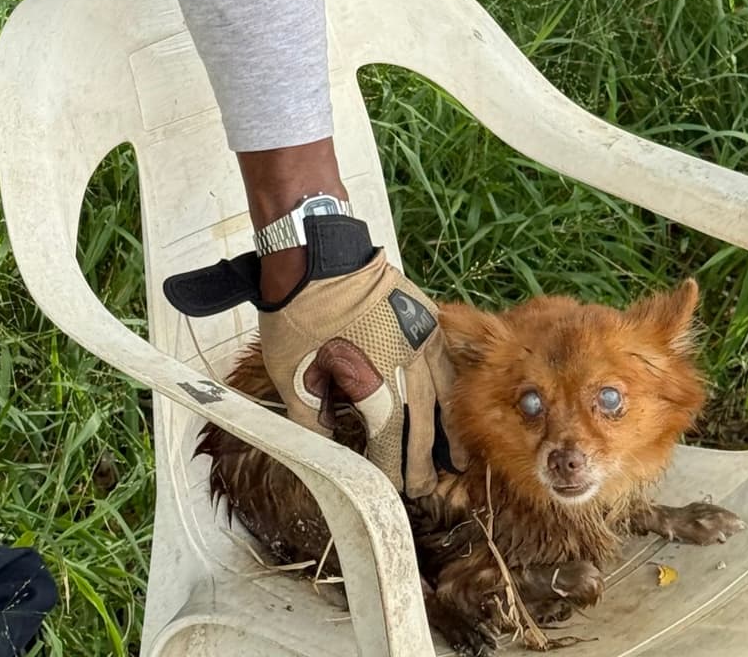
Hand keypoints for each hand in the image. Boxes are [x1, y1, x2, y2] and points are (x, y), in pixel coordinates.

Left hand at [256, 249, 463, 497]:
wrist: (316, 259)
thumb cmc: (298, 320)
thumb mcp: (292, 377)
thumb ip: (313, 422)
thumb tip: (329, 454)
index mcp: (374, 386)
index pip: (390, 441)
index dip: (391, 469)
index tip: (392, 489)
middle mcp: (407, 369)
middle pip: (421, 425)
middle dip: (422, 461)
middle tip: (425, 489)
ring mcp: (421, 342)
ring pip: (444, 396)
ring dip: (449, 431)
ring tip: (456, 459)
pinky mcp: (426, 320)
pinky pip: (445, 363)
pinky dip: (451, 390)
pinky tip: (452, 404)